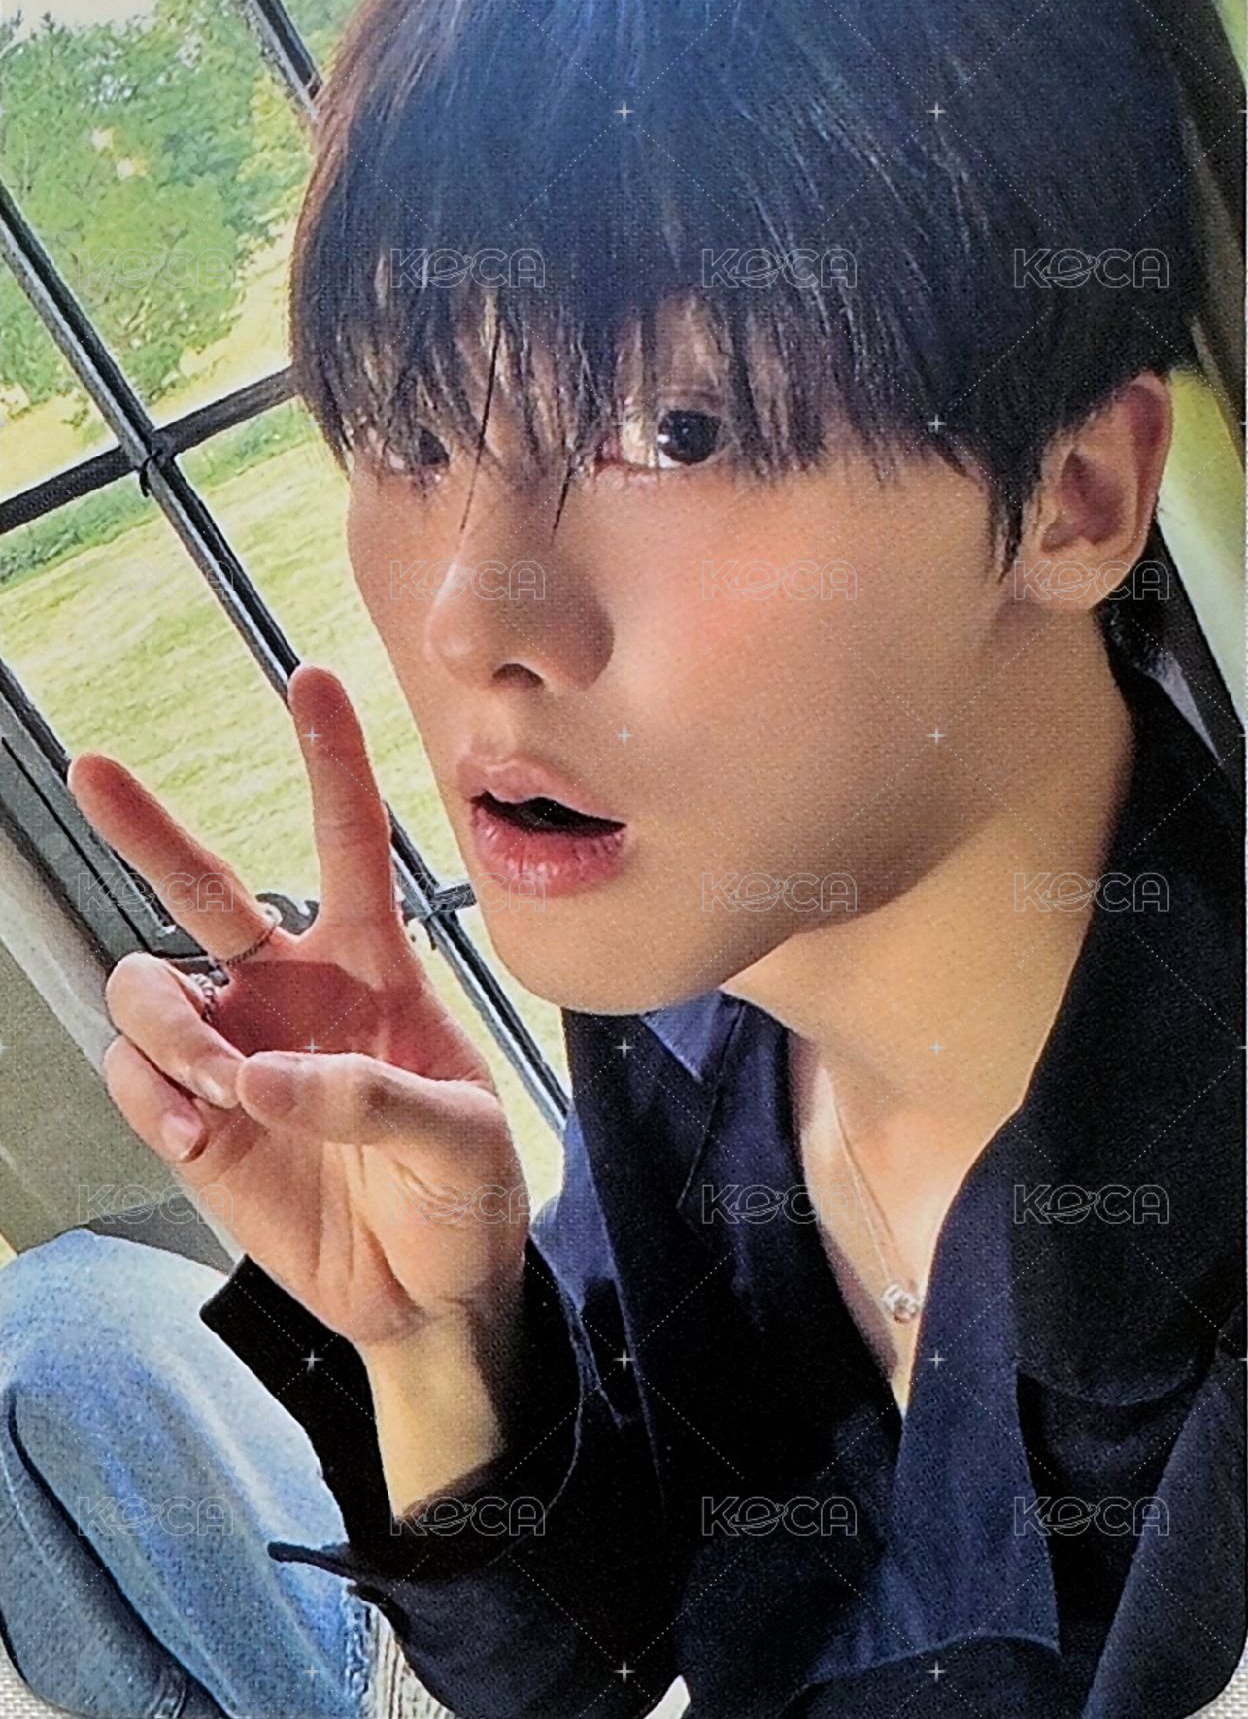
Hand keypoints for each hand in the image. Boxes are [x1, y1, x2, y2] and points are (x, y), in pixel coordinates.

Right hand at [67, 664, 527, 1353]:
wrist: (427, 1294)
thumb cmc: (464, 1192)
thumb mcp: (463, 1139)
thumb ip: (380, 1099)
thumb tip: (267, 1077)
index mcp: (373, 965)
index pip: (349, 842)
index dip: (330, 761)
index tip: (310, 677)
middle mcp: (289, 989)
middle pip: (203, 887)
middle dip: (146, 826)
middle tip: (92, 768)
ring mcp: (234, 1049)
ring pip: (147, 986)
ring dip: (171, 1030)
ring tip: (222, 1088)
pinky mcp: (194, 1116)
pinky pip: (135, 1075)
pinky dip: (154, 1099)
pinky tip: (202, 1136)